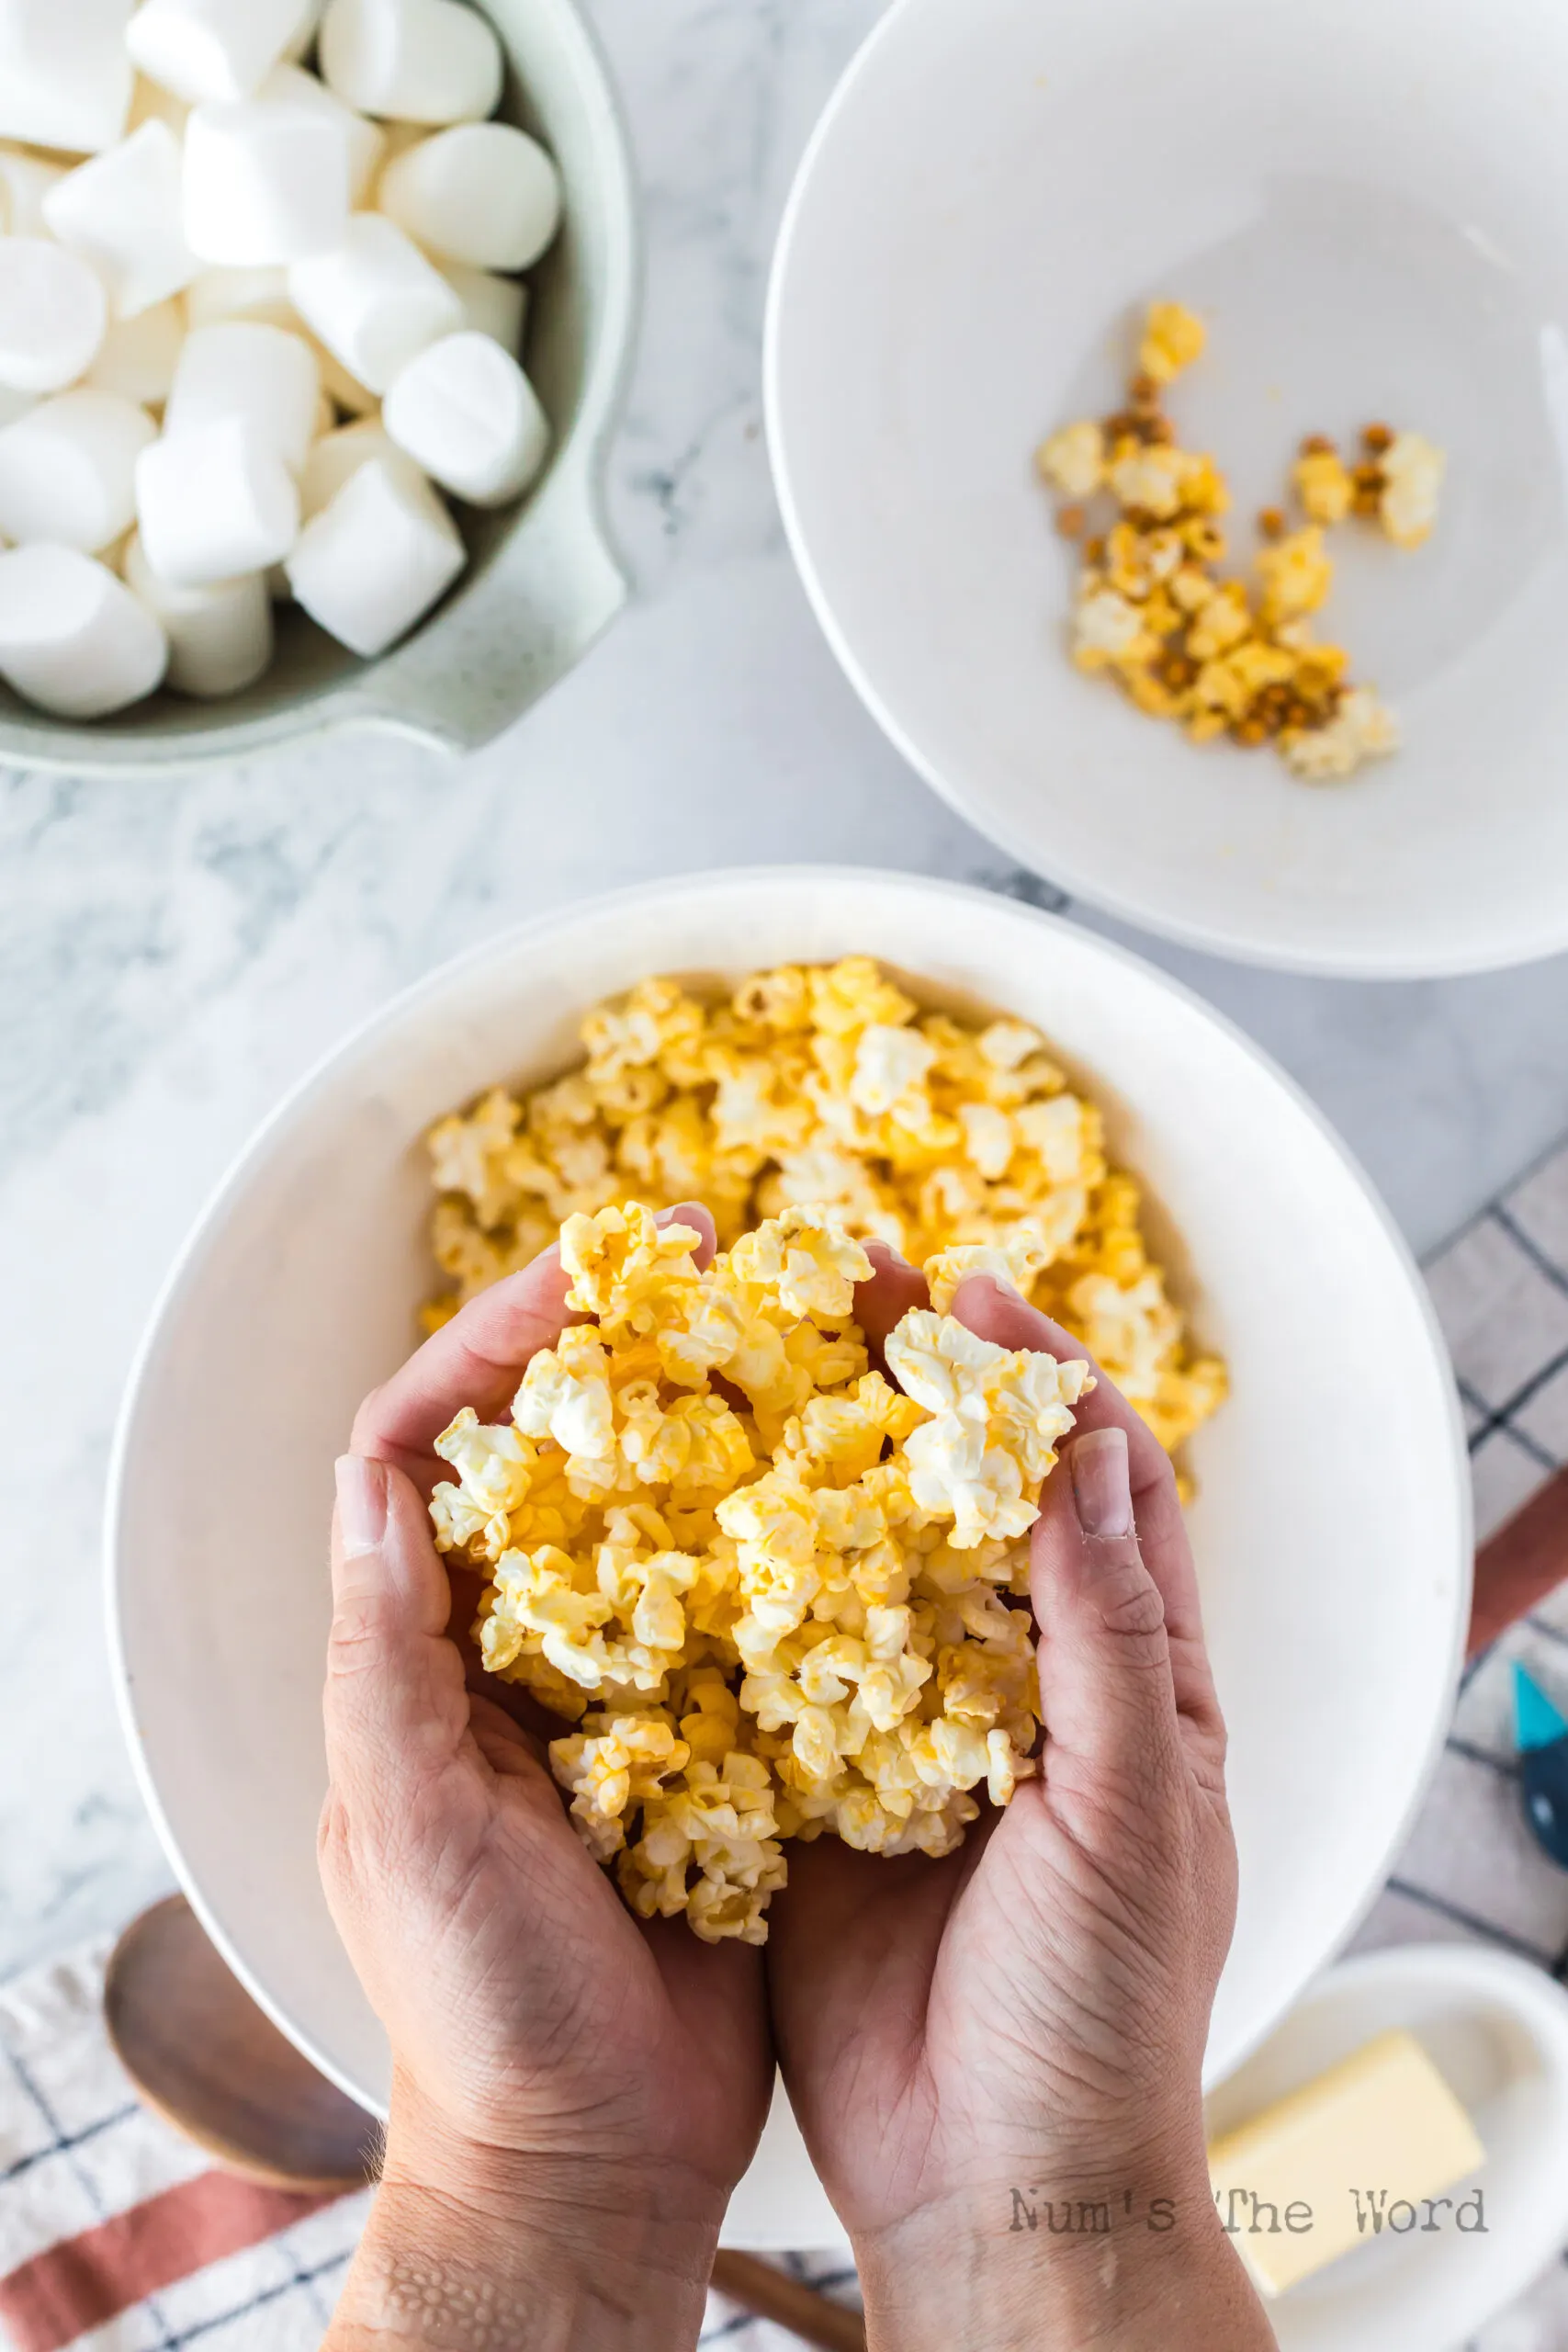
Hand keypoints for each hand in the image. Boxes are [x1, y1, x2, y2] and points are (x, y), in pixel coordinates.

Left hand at [319, 1208, 771, 2351]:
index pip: (429, 1447)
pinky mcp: (715, 1740)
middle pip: (558, 1452)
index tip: (594, 1272)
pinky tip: (867, 1489)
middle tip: (727, 1265)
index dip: (497, 1341)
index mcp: (421, 1653)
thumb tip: (378, 1480)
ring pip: (665, 1513)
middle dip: (629, 1349)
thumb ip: (386, 1658)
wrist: (591, 2164)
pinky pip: (754, 1608)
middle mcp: (514, 1652)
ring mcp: (620, 1691)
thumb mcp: (405, 1825)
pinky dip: (799, 1541)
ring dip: (728, 1424)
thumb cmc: (478, 2008)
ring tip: (807, 1341)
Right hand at [767, 1255, 1273, 2349]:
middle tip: (847, 1282)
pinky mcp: (827, 1788)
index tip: (971, 1292)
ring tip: (758, 1360)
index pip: (1099, 1486)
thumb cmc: (1101, 2006)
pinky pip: (790, 1662)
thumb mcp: (1133, 1806)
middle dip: (922, 1390)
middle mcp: (1025, 1685)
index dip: (1044, 1379)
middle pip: (977, 1499)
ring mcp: (920, 1732)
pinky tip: (695, 1516)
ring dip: (826, 1465)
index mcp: (1134, 1679)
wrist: (996, 2181)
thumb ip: (1107, 1631)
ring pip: (875, 1562)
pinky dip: (753, 1586)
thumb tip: (1088, 1453)